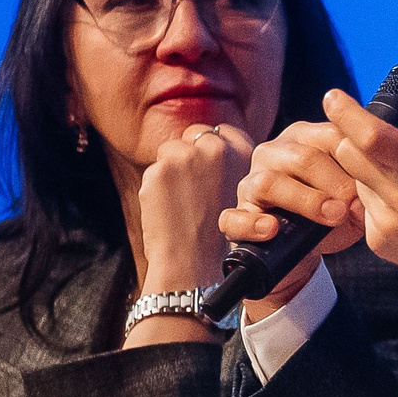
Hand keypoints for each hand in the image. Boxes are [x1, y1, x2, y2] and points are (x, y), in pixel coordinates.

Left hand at [130, 124, 253, 344]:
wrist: (196, 266)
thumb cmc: (221, 239)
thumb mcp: (242, 195)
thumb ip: (231, 166)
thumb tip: (212, 145)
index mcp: (244, 154)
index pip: (223, 130)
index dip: (212, 147)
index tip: (209, 169)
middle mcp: (218, 148)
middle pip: (195, 134)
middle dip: (190, 155)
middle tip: (192, 190)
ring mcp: (187, 156)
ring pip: (171, 151)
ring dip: (171, 171)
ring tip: (182, 204)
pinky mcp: (160, 169)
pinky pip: (153, 171)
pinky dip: (155, 189)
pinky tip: (167, 211)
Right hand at [218, 118, 372, 319]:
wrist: (306, 252)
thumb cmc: (331, 214)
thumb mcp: (353, 196)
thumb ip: (362, 185)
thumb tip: (366, 195)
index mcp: (304, 139)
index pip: (330, 136)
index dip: (354, 159)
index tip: (373, 182)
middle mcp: (273, 154)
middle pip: (302, 157)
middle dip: (333, 182)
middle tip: (353, 205)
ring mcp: (251, 184)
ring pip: (268, 182)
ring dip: (305, 200)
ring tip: (331, 216)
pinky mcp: (237, 217)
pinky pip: (233, 218)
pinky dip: (252, 224)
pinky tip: (271, 228)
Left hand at [225, 64, 397, 322]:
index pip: (368, 135)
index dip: (345, 113)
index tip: (334, 97)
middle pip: (348, 154)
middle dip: (354, 137)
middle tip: (372, 132)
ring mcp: (386, 225)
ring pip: (353, 180)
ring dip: (367, 168)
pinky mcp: (379, 243)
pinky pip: (360, 206)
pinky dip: (374, 196)